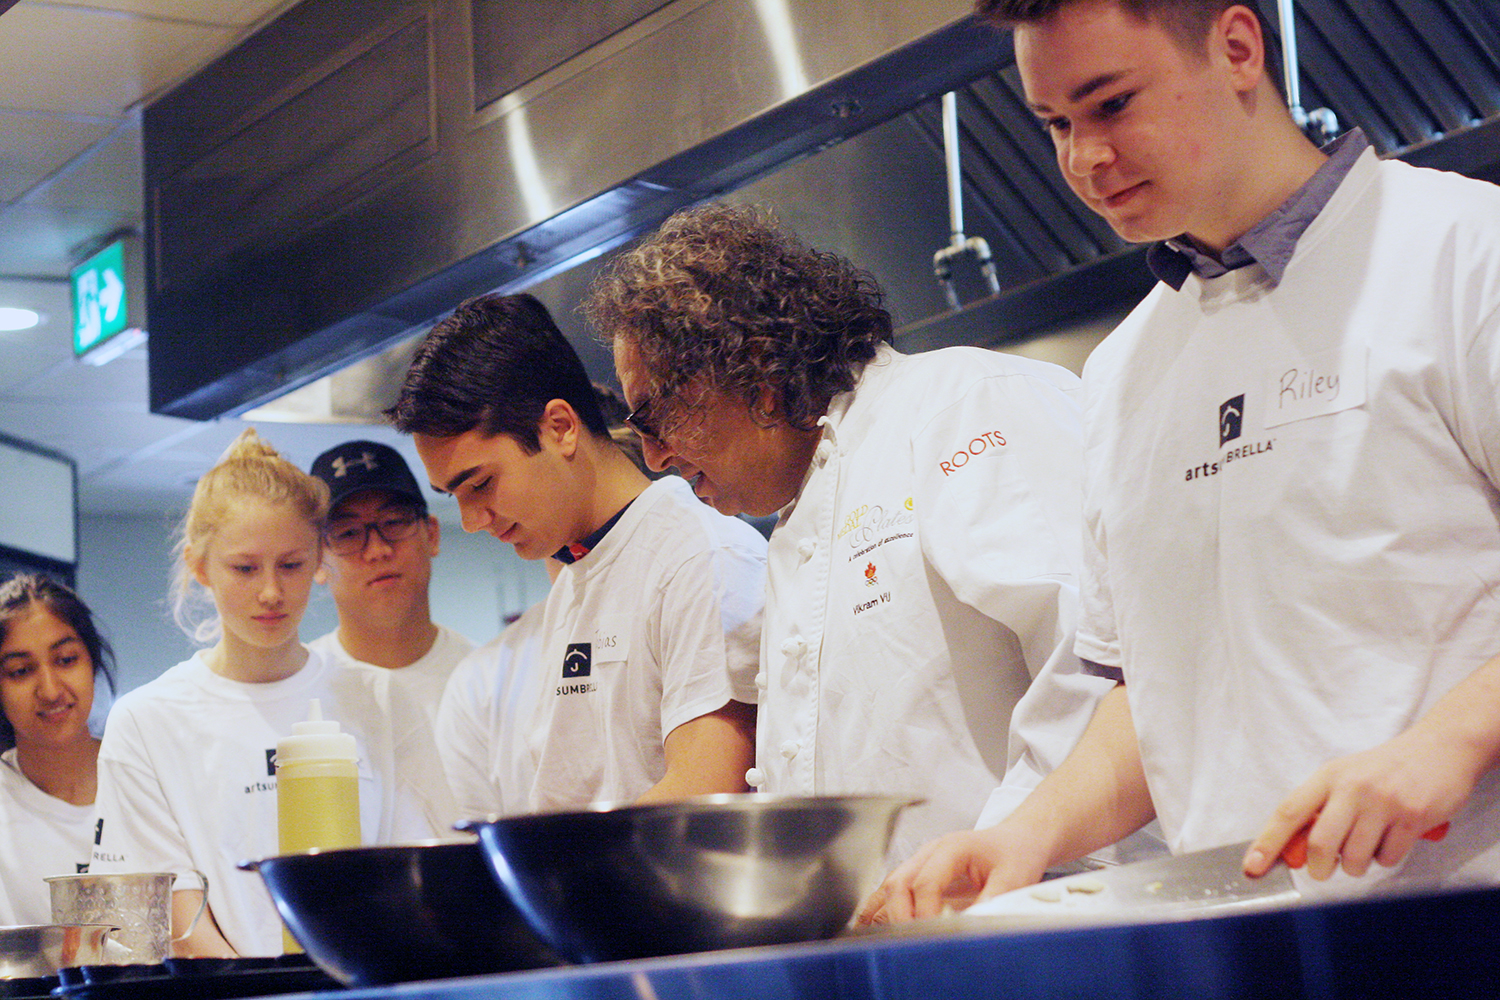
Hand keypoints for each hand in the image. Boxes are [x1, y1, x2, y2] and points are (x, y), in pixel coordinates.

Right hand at [855, 824, 1047, 925]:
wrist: (1017, 839)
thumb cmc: (1015, 854)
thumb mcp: (1014, 876)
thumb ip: (993, 899)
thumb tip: (972, 922)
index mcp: (951, 848)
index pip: (925, 883)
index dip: (924, 912)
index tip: (931, 933)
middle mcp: (929, 853)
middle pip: (898, 883)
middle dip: (898, 916)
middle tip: (908, 941)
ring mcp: (921, 862)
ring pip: (889, 887)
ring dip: (884, 913)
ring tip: (881, 939)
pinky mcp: (919, 875)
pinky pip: (893, 891)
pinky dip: (882, 909)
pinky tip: (874, 927)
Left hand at [1242, 724, 1479, 880]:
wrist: (1439, 749)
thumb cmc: (1384, 769)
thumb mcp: (1345, 777)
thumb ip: (1320, 807)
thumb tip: (1293, 849)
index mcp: (1327, 776)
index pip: (1288, 812)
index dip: (1267, 843)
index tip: (1252, 866)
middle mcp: (1352, 788)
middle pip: (1320, 844)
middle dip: (1318, 867)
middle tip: (1324, 869)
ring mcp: (1383, 802)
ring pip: (1355, 858)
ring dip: (1356, 864)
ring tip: (1367, 844)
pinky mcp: (1412, 817)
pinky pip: (1388, 858)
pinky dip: (1386, 857)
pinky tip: (1393, 837)